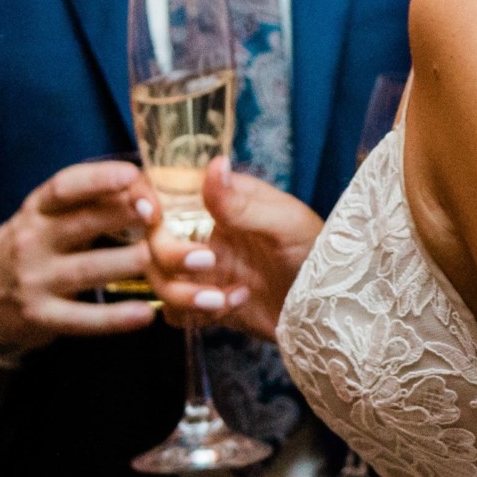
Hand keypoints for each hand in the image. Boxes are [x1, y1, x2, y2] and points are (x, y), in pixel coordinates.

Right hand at [0, 161, 158, 354]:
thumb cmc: (35, 246)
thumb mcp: (47, 217)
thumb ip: (88, 202)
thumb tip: (146, 184)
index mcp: (37, 209)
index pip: (64, 187)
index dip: (98, 179)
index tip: (132, 175)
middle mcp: (32, 240)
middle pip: (83, 224)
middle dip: (124, 216)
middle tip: (160, 215)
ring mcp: (35, 280)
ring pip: (89, 269)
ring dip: (129, 263)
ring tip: (162, 259)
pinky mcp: (41, 316)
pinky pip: (84, 319)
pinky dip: (116, 318)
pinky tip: (146, 313)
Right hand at [146, 157, 323, 342]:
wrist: (333, 307)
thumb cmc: (318, 251)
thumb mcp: (285, 222)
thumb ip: (241, 202)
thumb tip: (215, 163)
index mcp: (219, 201)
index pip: (165, 192)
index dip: (144, 200)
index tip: (150, 213)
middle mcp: (204, 232)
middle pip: (154, 241)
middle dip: (172, 256)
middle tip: (209, 264)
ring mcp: (204, 270)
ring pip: (158, 279)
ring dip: (184, 292)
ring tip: (226, 299)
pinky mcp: (207, 303)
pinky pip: (174, 311)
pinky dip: (193, 314)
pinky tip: (232, 306)